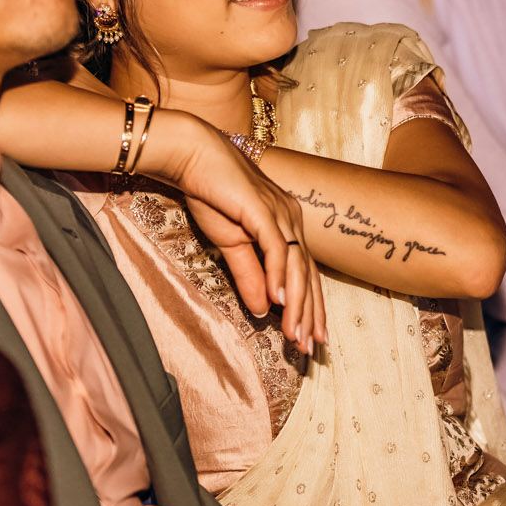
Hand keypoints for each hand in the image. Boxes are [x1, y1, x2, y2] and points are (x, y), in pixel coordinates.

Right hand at [168, 122, 328, 354]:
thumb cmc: (212, 195)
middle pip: (307, 274)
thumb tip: (262, 310)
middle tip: (311, 348)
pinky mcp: (262, 210)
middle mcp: (290, 218)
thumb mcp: (231, 244)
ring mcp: (280, 212)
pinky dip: (279, 276)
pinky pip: (276, 247)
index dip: (310, 307)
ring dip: (297, 304)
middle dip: (310, 314)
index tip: (311, 339)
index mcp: (286, 225)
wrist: (193, 158)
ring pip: (296, 266)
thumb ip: (249, 275)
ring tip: (296, 335)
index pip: (304, 273)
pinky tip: (279, 301)